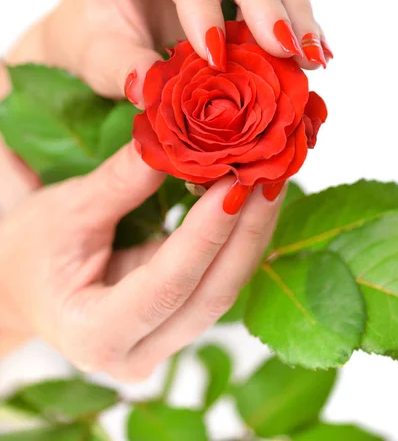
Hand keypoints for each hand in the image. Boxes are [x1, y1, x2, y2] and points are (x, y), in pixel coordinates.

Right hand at [0, 141, 283, 378]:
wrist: (21, 283)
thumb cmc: (31, 251)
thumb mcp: (67, 211)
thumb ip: (122, 182)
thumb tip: (178, 145)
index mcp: (95, 335)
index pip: (168, 285)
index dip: (207, 233)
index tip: (238, 183)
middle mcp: (137, 353)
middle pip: (211, 295)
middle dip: (246, 231)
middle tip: (271, 173)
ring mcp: (162, 343)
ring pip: (223, 290)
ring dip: (250, 233)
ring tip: (269, 179)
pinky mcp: (177, 322)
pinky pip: (218, 280)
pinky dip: (236, 239)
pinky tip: (250, 201)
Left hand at [7, 0, 331, 108]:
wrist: (103, 29)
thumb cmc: (94, 34)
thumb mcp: (96, 55)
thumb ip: (122, 68)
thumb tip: (151, 89)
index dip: (201, 2)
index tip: (218, 57)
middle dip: (265, 1)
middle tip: (287, 52)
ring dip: (293, 10)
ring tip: (311, 58)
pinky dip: (297, 17)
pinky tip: (314, 51)